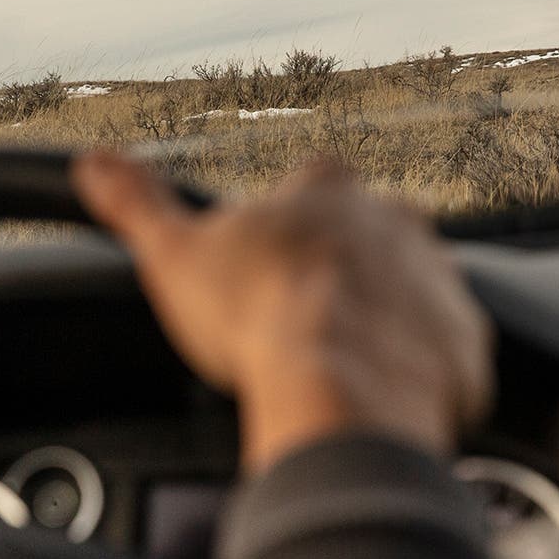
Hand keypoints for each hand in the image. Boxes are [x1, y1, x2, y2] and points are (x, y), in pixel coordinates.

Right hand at [72, 150, 491, 472]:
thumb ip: (136, 203)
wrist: (341, 385)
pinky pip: (446, 349)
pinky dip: (421, 369)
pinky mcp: (465, 338)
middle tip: (304, 319)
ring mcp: (438, 277)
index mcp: (326, 192)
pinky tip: (384, 396)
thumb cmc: (258, 316)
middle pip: (370, 236)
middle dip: (343, 270)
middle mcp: (395, 221)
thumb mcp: (174, 254)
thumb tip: (93, 163)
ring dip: (385, 317)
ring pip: (413, 289)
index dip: (288, 226)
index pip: (311, 187)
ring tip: (343, 363)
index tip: (269, 264)